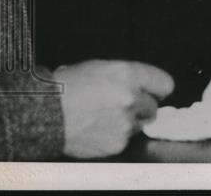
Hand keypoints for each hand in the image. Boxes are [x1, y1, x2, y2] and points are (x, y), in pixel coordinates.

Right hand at [55, 60, 173, 158]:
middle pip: (153, 107)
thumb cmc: (67, 87)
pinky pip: (124, 140)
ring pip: (139, 125)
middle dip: (141, 107)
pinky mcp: (117, 143)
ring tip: (104, 117)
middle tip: (122, 106)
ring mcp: (125, 123)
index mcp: (129, 75)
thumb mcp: (101, 67)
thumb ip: (127, 76)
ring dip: (128, 122)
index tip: (154, 92)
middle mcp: (132, 99)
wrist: (45, 113)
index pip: (165, 84)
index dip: (158, 88)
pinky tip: (97, 129)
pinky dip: (115, 136)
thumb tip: (142, 85)